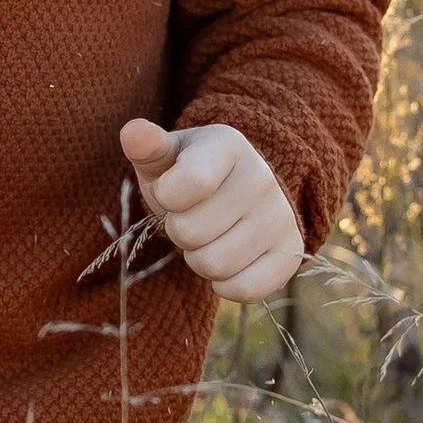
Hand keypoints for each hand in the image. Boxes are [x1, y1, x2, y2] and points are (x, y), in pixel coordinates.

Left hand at [119, 121, 303, 301]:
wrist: (237, 192)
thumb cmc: (188, 175)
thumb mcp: (165, 157)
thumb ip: (146, 146)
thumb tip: (132, 132)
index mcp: (228, 146)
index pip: (190, 183)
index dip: (167, 197)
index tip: (172, 190)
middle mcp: (262, 178)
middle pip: (191, 232)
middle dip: (179, 231)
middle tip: (190, 218)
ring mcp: (280, 216)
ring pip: (214, 265)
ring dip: (199, 259)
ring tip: (208, 238)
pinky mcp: (290, 252)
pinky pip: (245, 289)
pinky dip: (225, 284)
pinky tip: (227, 262)